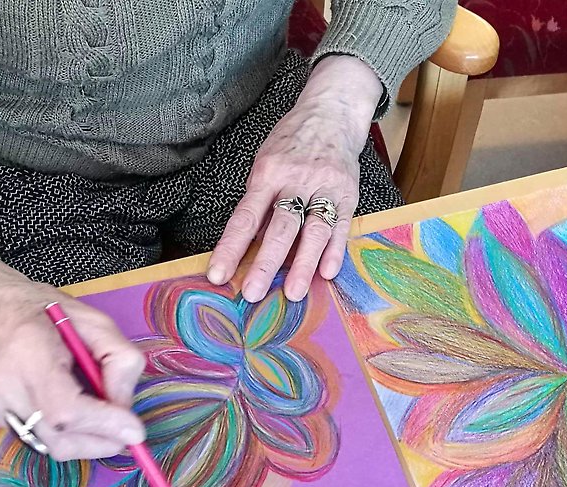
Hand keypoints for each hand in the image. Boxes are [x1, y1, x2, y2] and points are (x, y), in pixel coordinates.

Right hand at [0, 244, 146, 460]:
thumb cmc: (43, 310)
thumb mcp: (95, 321)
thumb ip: (118, 359)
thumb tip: (125, 407)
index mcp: (29, 351)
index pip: (65, 408)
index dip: (103, 424)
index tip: (133, 431)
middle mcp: (5, 384)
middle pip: (59, 437)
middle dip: (102, 441)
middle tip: (126, 430)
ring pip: (51, 447)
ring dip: (87, 442)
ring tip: (101, 417)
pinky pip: (40, 439)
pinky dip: (67, 435)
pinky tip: (74, 412)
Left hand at [206, 55, 382, 301]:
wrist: (332, 113)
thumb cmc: (291, 142)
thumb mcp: (265, 162)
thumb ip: (259, 200)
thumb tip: (247, 243)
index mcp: (268, 173)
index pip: (245, 217)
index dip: (230, 248)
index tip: (218, 275)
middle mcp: (296, 180)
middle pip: (280, 227)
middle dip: (265, 263)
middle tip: (253, 293)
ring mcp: (325, 186)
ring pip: (314, 230)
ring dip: (303, 264)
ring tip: (294, 293)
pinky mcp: (348, 193)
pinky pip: (340, 226)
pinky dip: (334, 251)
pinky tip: (327, 273)